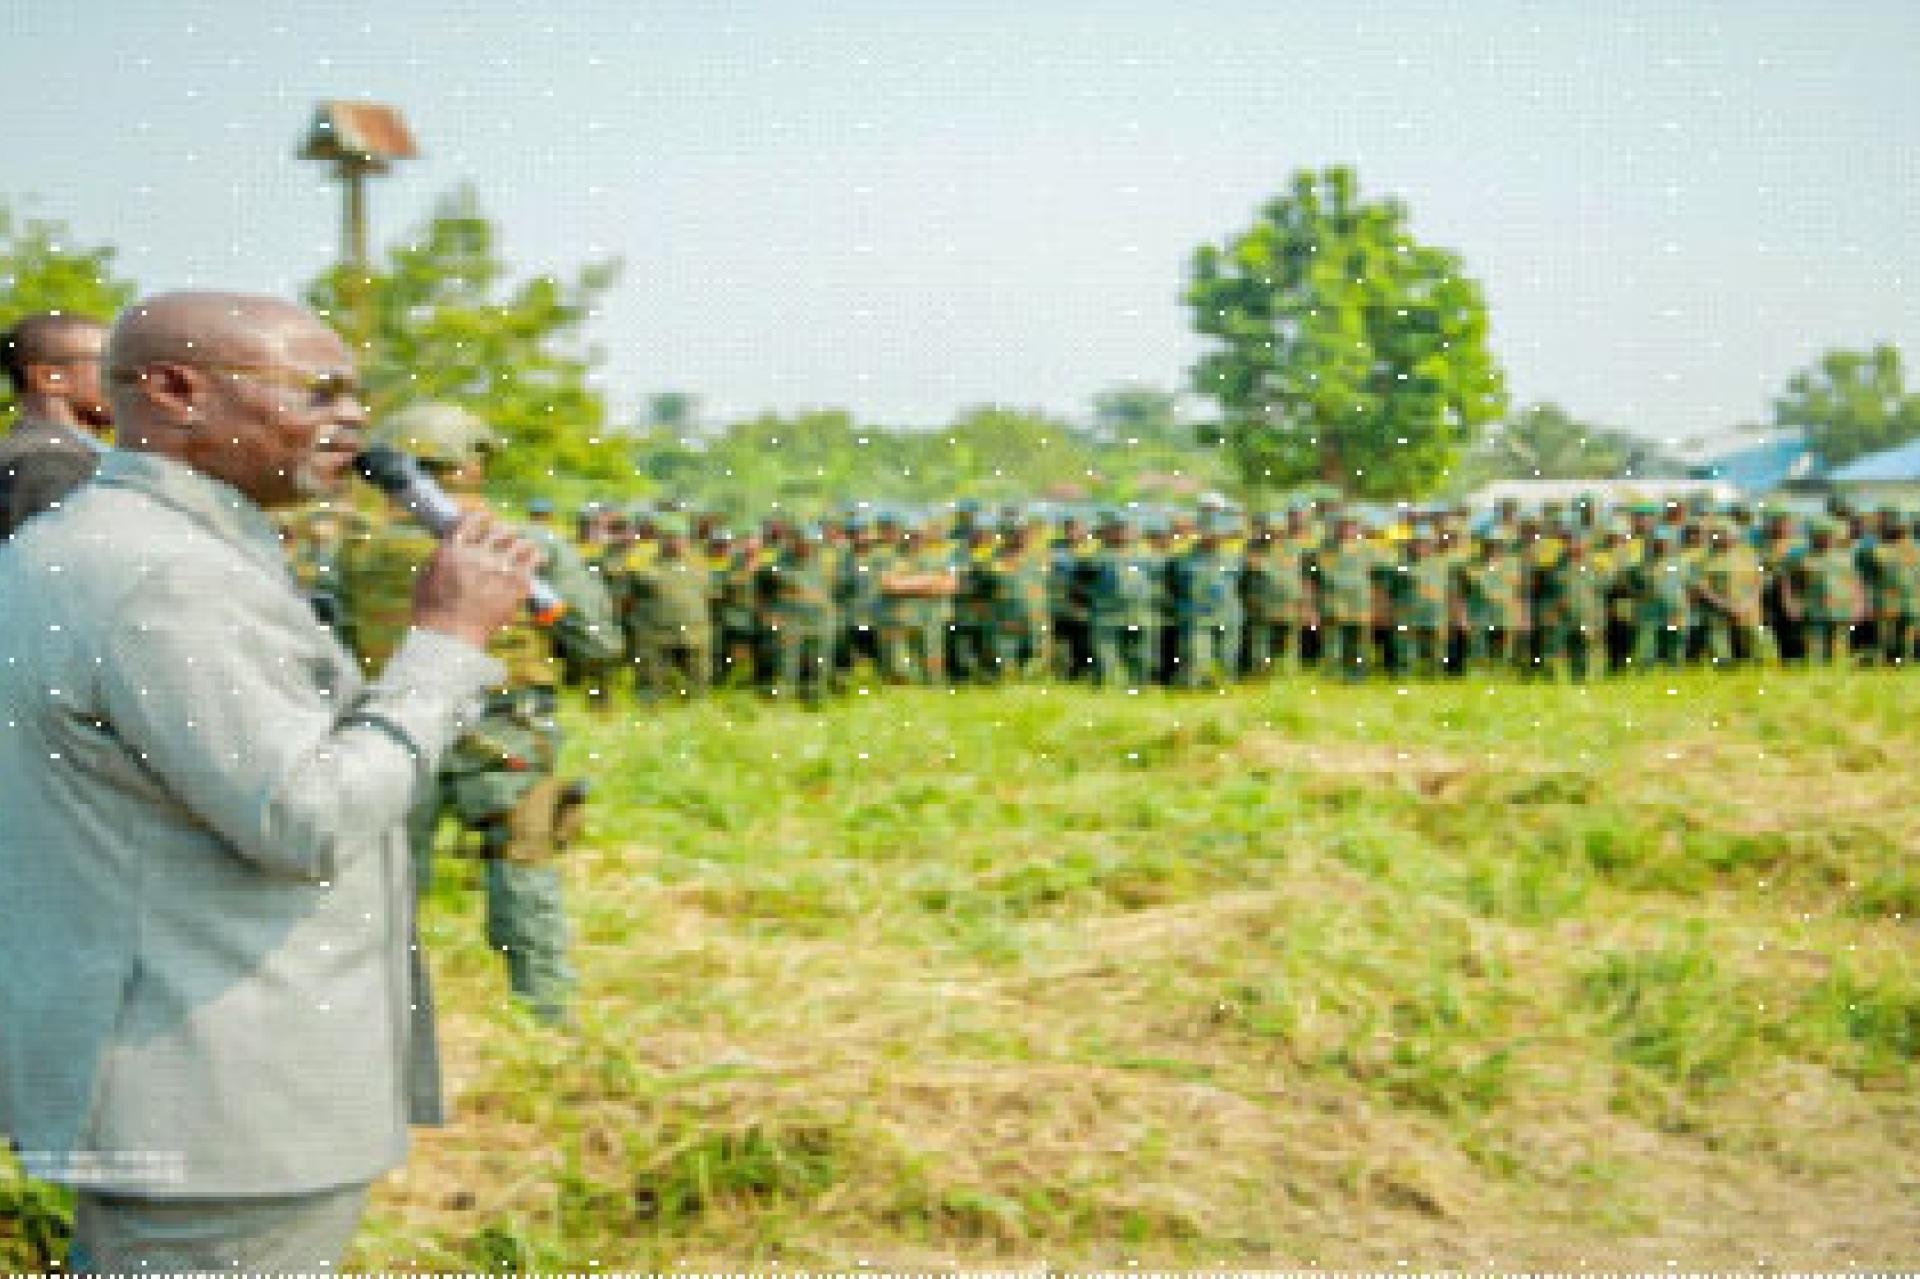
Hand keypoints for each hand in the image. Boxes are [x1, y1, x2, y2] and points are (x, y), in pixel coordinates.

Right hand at [412, 512, 541, 649]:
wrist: (450, 638)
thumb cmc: (431, 611)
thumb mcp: (425, 577)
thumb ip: (440, 558)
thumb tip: (451, 546)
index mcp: (454, 549)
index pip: (473, 519)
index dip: (481, 516)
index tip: (485, 516)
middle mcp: (479, 555)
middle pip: (500, 530)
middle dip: (501, 531)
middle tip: (503, 536)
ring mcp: (500, 570)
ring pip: (521, 543)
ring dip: (521, 543)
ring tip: (523, 546)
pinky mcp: (516, 586)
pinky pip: (533, 562)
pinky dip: (536, 557)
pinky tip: (537, 557)